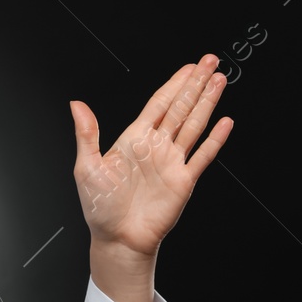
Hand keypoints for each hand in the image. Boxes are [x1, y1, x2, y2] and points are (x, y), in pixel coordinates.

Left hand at [70, 55, 232, 257]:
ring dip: (207, 103)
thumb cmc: (99, 207)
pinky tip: (225, 122)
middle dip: (195, 84)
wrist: (117, 239)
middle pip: (180, 108)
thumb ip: (87, 134)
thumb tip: (76, 104)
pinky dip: (215, 139)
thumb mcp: (86, 167)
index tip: (189, 67)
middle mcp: (155, 147)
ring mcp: (172, 162)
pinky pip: (203, 156)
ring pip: (194, 125)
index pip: (159, 104)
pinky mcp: (184, 181)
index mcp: (134, 139)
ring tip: (220, 81)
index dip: (174, 84)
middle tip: (211, 62)